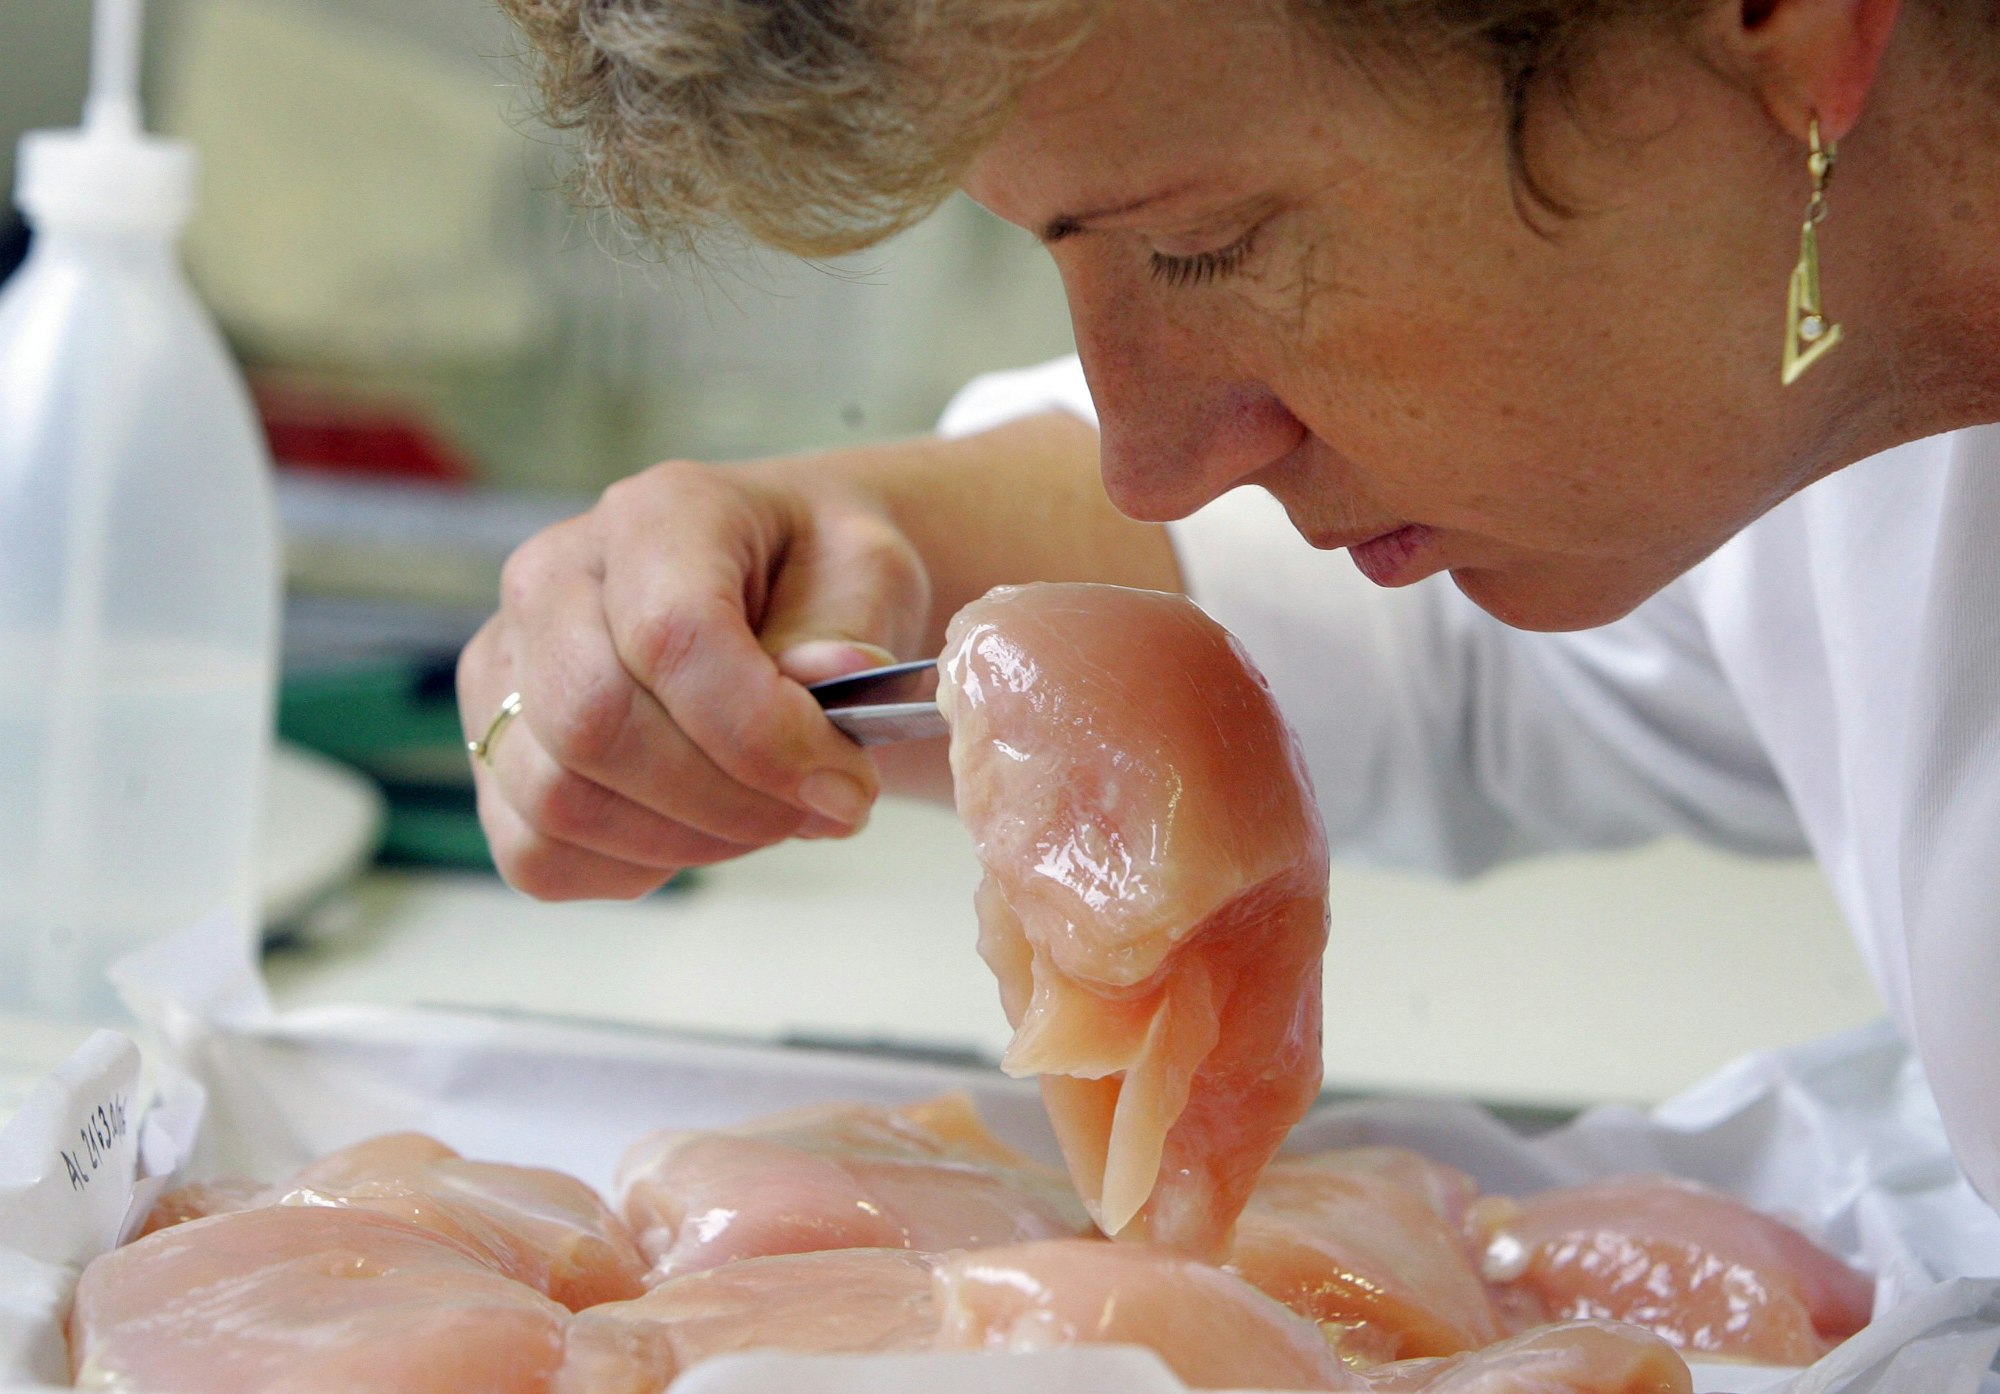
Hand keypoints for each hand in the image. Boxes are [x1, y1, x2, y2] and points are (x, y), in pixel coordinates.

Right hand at [457, 456, 930, 899]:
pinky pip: (537, 854)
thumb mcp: (870, 575)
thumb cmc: (821, 581)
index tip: (845, 782)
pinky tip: (702, 832)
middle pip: (593, 726)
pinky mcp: (494, 751)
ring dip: (690, 841)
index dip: (760, 734)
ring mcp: (504, 668)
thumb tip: (826, 677)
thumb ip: (846, 629)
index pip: (670, 636)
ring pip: (558, 802)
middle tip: (821, 809)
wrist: (787, 592)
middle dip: (726, 801)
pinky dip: (633, 868)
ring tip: (772, 818)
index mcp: (653, 516)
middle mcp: (550, 579)